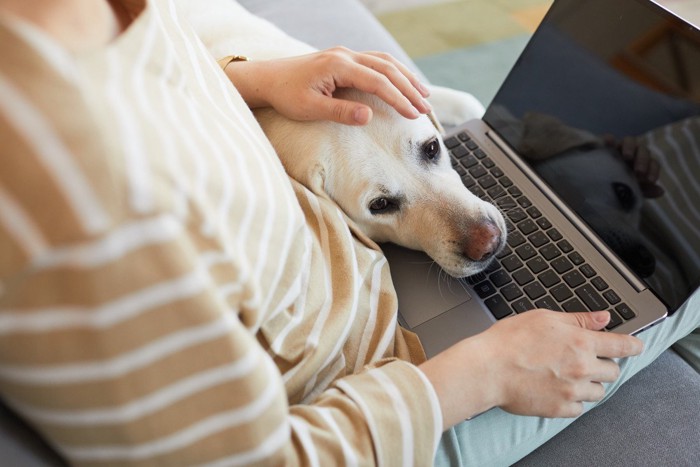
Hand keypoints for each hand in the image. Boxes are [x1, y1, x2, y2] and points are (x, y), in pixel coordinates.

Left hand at [224, 47, 431, 124]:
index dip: (398, 99)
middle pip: (387, 69)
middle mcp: (345, 55)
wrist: (268, 79)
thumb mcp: (310, 109)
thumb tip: (369, 116)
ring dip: (406, 77)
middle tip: (426, 109)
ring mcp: (346, 54)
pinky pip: (375, 60)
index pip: (378, 81)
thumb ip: (340, 112)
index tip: (414, 115)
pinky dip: (393, 71)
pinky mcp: (344, 58)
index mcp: (338, 66)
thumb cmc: (286, 96)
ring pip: (384, 61)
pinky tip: (403, 82)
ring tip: (424, 94)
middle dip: (409, 89)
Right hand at [419, 310, 643, 428]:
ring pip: (597, 392)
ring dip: (588, 384)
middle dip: (603, 365)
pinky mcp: (560, 409)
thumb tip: (603, 318)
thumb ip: (578, 320)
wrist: (488, 369)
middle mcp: (582, 368)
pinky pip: (579, 409)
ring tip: (566, 376)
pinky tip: (555, 389)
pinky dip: (572, 401)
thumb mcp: (544, 319)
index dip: (633, 346)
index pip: (621, 345)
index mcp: (580, 342)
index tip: (637, 347)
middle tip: (584, 361)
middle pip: (613, 371)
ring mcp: (572, 391)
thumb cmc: (510, 340)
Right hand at [605, 135, 664, 197]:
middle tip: (639, 172)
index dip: (653, 170)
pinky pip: (608, 138)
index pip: (653, 163)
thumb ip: (645, 190)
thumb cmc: (615, 187)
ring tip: (626, 156)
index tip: (649, 180)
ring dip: (630, 147)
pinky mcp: (604, 146)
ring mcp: (618, 148)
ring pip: (630, 140)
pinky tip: (608, 143)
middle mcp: (632, 154)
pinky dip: (609, 139)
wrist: (594, 184)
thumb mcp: (631, 190)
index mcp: (641, 165)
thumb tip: (661, 191)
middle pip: (643, 151)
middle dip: (643, 160)